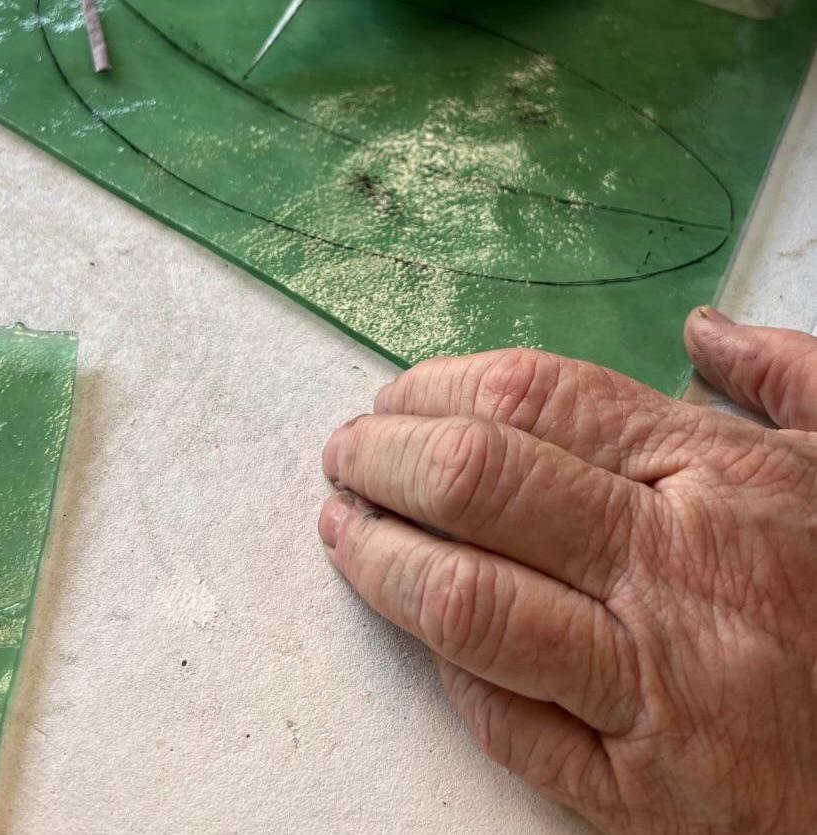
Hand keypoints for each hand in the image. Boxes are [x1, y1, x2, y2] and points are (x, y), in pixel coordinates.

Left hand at [317, 308, 816, 832]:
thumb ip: (786, 378)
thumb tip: (702, 330)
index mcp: (716, 476)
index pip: (534, 402)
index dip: (439, 388)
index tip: (395, 397)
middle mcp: (674, 572)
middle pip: (478, 484)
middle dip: (385, 458)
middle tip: (346, 455)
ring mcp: (655, 689)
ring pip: (469, 606)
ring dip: (381, 559)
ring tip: (344, 530)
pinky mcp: (643, 795)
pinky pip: (509, 723)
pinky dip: (450, 670)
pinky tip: (425, 632)